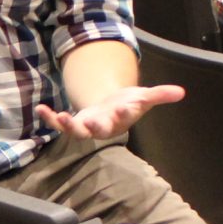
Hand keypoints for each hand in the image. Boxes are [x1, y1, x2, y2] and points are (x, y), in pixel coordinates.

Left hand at [36, 84, 183, 141]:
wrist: (109, 110)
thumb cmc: (127, 104)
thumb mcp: (143, 97)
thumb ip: (160, 95)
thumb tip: (182, 92)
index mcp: (121, 119)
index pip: (124, 118)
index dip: (124, 114)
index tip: (124, 107)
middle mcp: (103, 126)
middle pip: (99, 130)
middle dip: (95, 126)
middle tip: (90, 122)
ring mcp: (86, 127)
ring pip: (76, 131)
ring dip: (67, 125)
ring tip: (61, 115)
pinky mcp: (72, 124)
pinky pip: (58, 124)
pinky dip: (49, 117)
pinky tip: (40, 108)